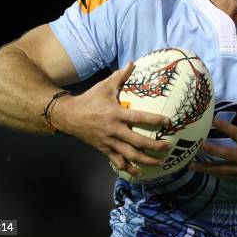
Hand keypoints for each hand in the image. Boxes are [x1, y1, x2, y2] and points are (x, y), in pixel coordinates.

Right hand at [52, 62, 170, 177]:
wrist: (68, 116)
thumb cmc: (89, 99)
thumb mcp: (105, 86)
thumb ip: (120, 76)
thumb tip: (133, 63)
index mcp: (116, 114)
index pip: (140, 118)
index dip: (155, 120)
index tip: (169, 122)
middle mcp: (114, 130)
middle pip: (138, 142)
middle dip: (155, 147)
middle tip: (168, 147)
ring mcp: (109, 142)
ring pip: (130, 156)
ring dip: (146, 161)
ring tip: (160, 162)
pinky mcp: (104, 149)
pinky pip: (118, 162)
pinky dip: (129, 169)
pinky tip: (140, 173)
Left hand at [189, 100, 236, 184]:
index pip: (236, 133)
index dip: (225, 127)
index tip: (213, 120)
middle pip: (226, 154)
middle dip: (212, 150)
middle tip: (199, 145)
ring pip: (221, 170)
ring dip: (205, 167)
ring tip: (190, 164)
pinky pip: (223, 176)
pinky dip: (212, 173)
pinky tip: (200, 171)